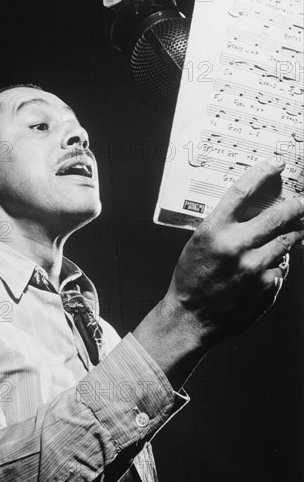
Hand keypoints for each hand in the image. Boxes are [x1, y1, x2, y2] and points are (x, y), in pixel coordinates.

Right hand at [166, 156, 303, 346]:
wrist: (190, 317)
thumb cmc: (191, 279)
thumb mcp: (200, 243)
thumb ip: (226, 227)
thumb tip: (256, 212)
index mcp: (213, 231)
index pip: (242, 191)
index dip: (263, 173)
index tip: (276, 164)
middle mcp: (235, 246)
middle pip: (277, 215)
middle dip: (297, 205)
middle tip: (303, 201)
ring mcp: (253, 268)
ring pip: (287, 241)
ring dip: (294, 233)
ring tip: (296, 229)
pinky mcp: (266, 287)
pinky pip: (281, 269)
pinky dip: (278, 265)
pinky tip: (266, 268)